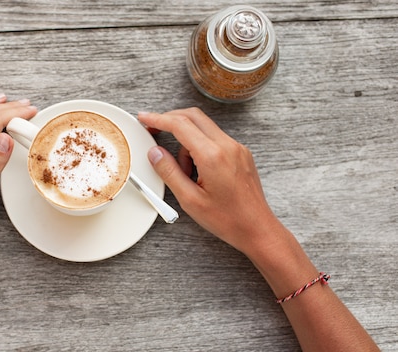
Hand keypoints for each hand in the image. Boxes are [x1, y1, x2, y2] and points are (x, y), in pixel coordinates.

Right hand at [138, 108, 278, 254]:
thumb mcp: (189, 199)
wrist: (257, 228)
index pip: (180, 125)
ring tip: (184, 171)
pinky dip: (200, 147)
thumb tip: (155, 152)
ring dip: (186, 140)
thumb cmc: (227, 219)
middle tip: (154, 130)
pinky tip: (197, 171)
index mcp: (213, 156)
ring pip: (203, 128)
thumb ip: (169, 172)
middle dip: (170, 120)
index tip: (144, 118)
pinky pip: (215, 139)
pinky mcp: (241, 153)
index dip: (158, 119)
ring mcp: (237, 148)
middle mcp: (228, 146)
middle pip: (193, 116)